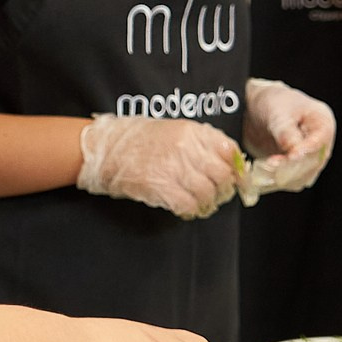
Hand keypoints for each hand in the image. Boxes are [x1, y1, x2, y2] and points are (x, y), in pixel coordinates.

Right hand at [77, 114, 243, 218]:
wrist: (104, 149)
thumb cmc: (137, 140)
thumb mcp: (173, 131)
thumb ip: (200, 143)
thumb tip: (228, 163)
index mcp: (191, 131)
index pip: (229, 150)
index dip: (237, 169)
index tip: (237, 178)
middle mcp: (186, 148)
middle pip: (222, 175)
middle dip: (223, 189)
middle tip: (218, 194)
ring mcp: (173, 167)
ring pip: (208, 193)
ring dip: (207, 202)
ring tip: (200, 202)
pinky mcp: (161, 187)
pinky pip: (189, 205)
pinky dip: (191, 210)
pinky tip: (185, 208)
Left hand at [240, 79, 334, 199]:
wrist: (255, 109)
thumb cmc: (271, 102)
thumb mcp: (277, 112)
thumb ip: (286, 132)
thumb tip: (295, 153)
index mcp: (322, 123)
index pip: (320, 142)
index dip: (305, 152)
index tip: (290, 157)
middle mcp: (320, 143)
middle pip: (314, 163)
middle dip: (291, 167)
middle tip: (270, 166)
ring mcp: (309, 157)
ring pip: (303, 176)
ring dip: (283, 177)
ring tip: (262, 170)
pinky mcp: (295, 168)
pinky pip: (290, 181)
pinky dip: (277, 181)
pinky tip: (262, 175)